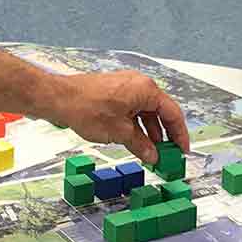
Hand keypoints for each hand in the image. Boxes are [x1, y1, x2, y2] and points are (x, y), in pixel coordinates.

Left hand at [46, 71, 191, 164]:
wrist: (59, 98)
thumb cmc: (87, 108)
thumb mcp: (119, 133)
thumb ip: (141, 145)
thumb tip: (153, 156)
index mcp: (146, 90)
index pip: (173, 113)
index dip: (180, 134)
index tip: (182, 150)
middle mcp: (139, 85)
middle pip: (161, 112)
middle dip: (164, 135)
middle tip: (167, 155)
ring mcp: (126, 87)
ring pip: (146, 112)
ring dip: (149, 133)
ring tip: (150, 153)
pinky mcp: (114, 92)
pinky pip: (133, 110)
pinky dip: (136, 126)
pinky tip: (135, 141)